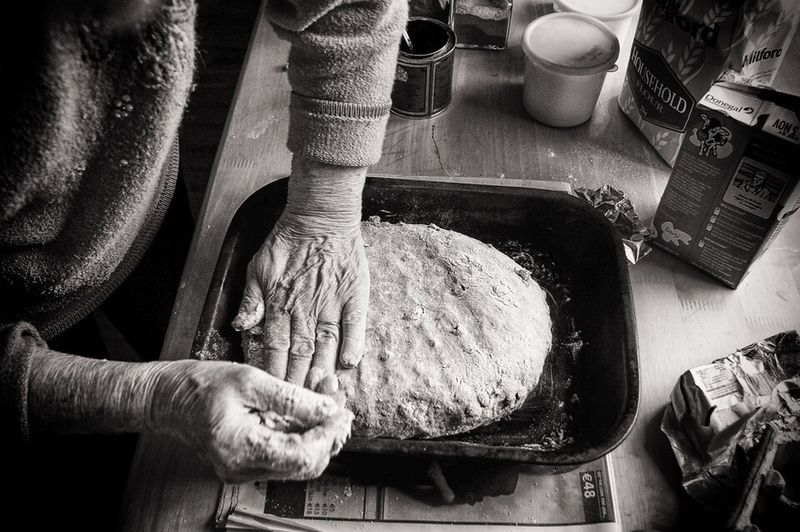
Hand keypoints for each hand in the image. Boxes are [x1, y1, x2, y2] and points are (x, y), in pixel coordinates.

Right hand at [150, 360, 352, 482]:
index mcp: (242, 449)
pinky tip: (308, 405)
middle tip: (338, 397)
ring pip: (298, 460)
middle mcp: (244, 468)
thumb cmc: (200, 385)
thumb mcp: (249, 380)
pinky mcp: (247, 462)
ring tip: (325, 393)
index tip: (342, 409)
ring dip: (317, 428)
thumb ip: (292, 398)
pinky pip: (284, 453)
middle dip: (328, 430)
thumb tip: (328, 409)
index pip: (302, 455)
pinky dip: (301, 431)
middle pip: (305, 463)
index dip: (328, 433)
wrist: (167, 398)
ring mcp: (245, 469)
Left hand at [232, 158, 369, 390]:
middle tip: (296, 408)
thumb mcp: (258, 266)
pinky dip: (353, 344)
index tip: (270, 396)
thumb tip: (241, 326)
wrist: (321, 214)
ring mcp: (331, 303)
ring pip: (326, 345)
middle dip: (297, 382)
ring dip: (323, 371)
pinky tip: (349, 364)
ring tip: (321, 394)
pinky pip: (355, 325)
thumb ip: (252, 299)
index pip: (273, 348)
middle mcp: (305, 309)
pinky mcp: (354, 295)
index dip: (272, 373)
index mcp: (280, 305)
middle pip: (299, 354)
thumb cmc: (287, 240)